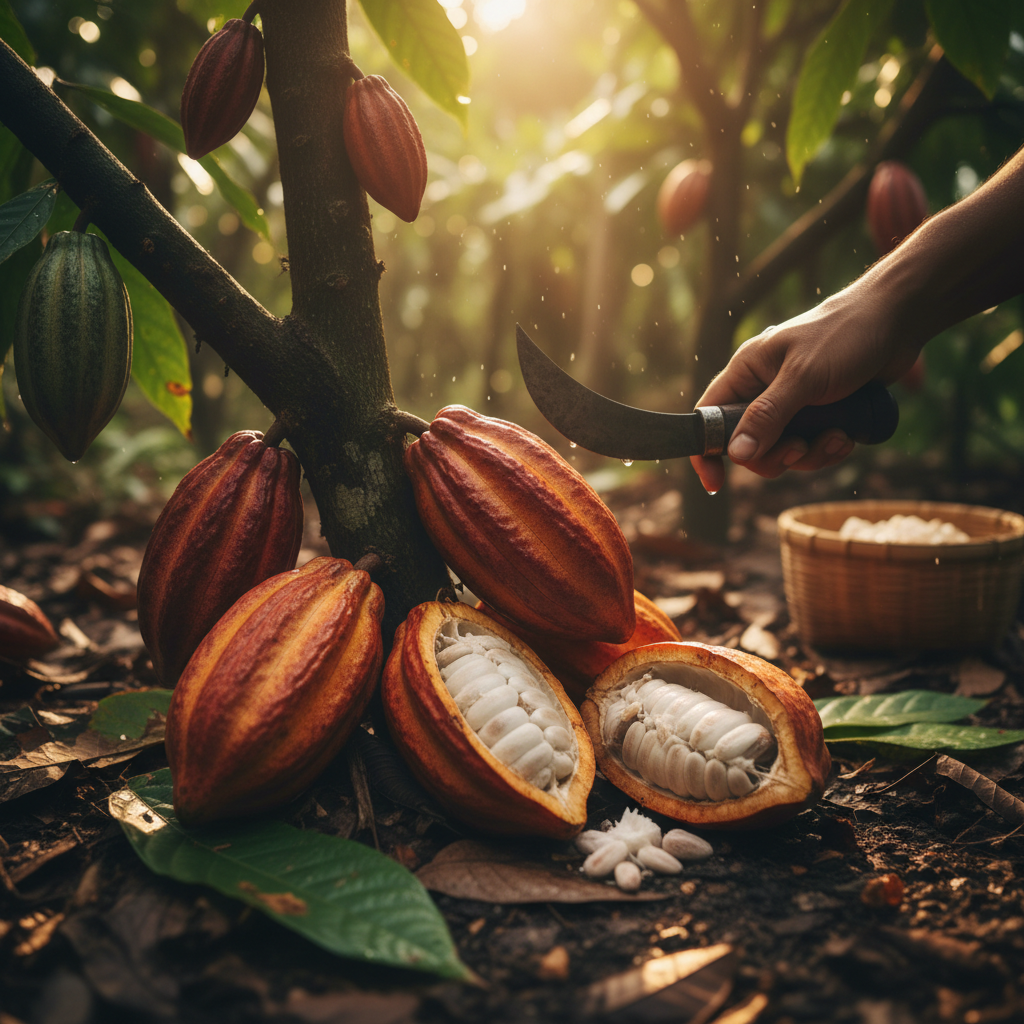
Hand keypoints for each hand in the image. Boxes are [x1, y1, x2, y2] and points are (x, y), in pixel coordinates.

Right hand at [689, 279, 921, 494]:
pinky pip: (812, 448)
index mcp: (747, 373)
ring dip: (811, 454)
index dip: (707, 451)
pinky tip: (848, 436)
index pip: (710, 417)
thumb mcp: (803, 377)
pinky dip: (829, 449)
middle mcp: (764, 391)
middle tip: (800, 447)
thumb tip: (736, 454)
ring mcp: (793, 405)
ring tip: (837, 436)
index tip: (718, 483)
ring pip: (784, 452)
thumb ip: (767, 416)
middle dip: (777, 455)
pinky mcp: (821, 415)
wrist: (897, 320)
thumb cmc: (845, 336)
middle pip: (750, 446)